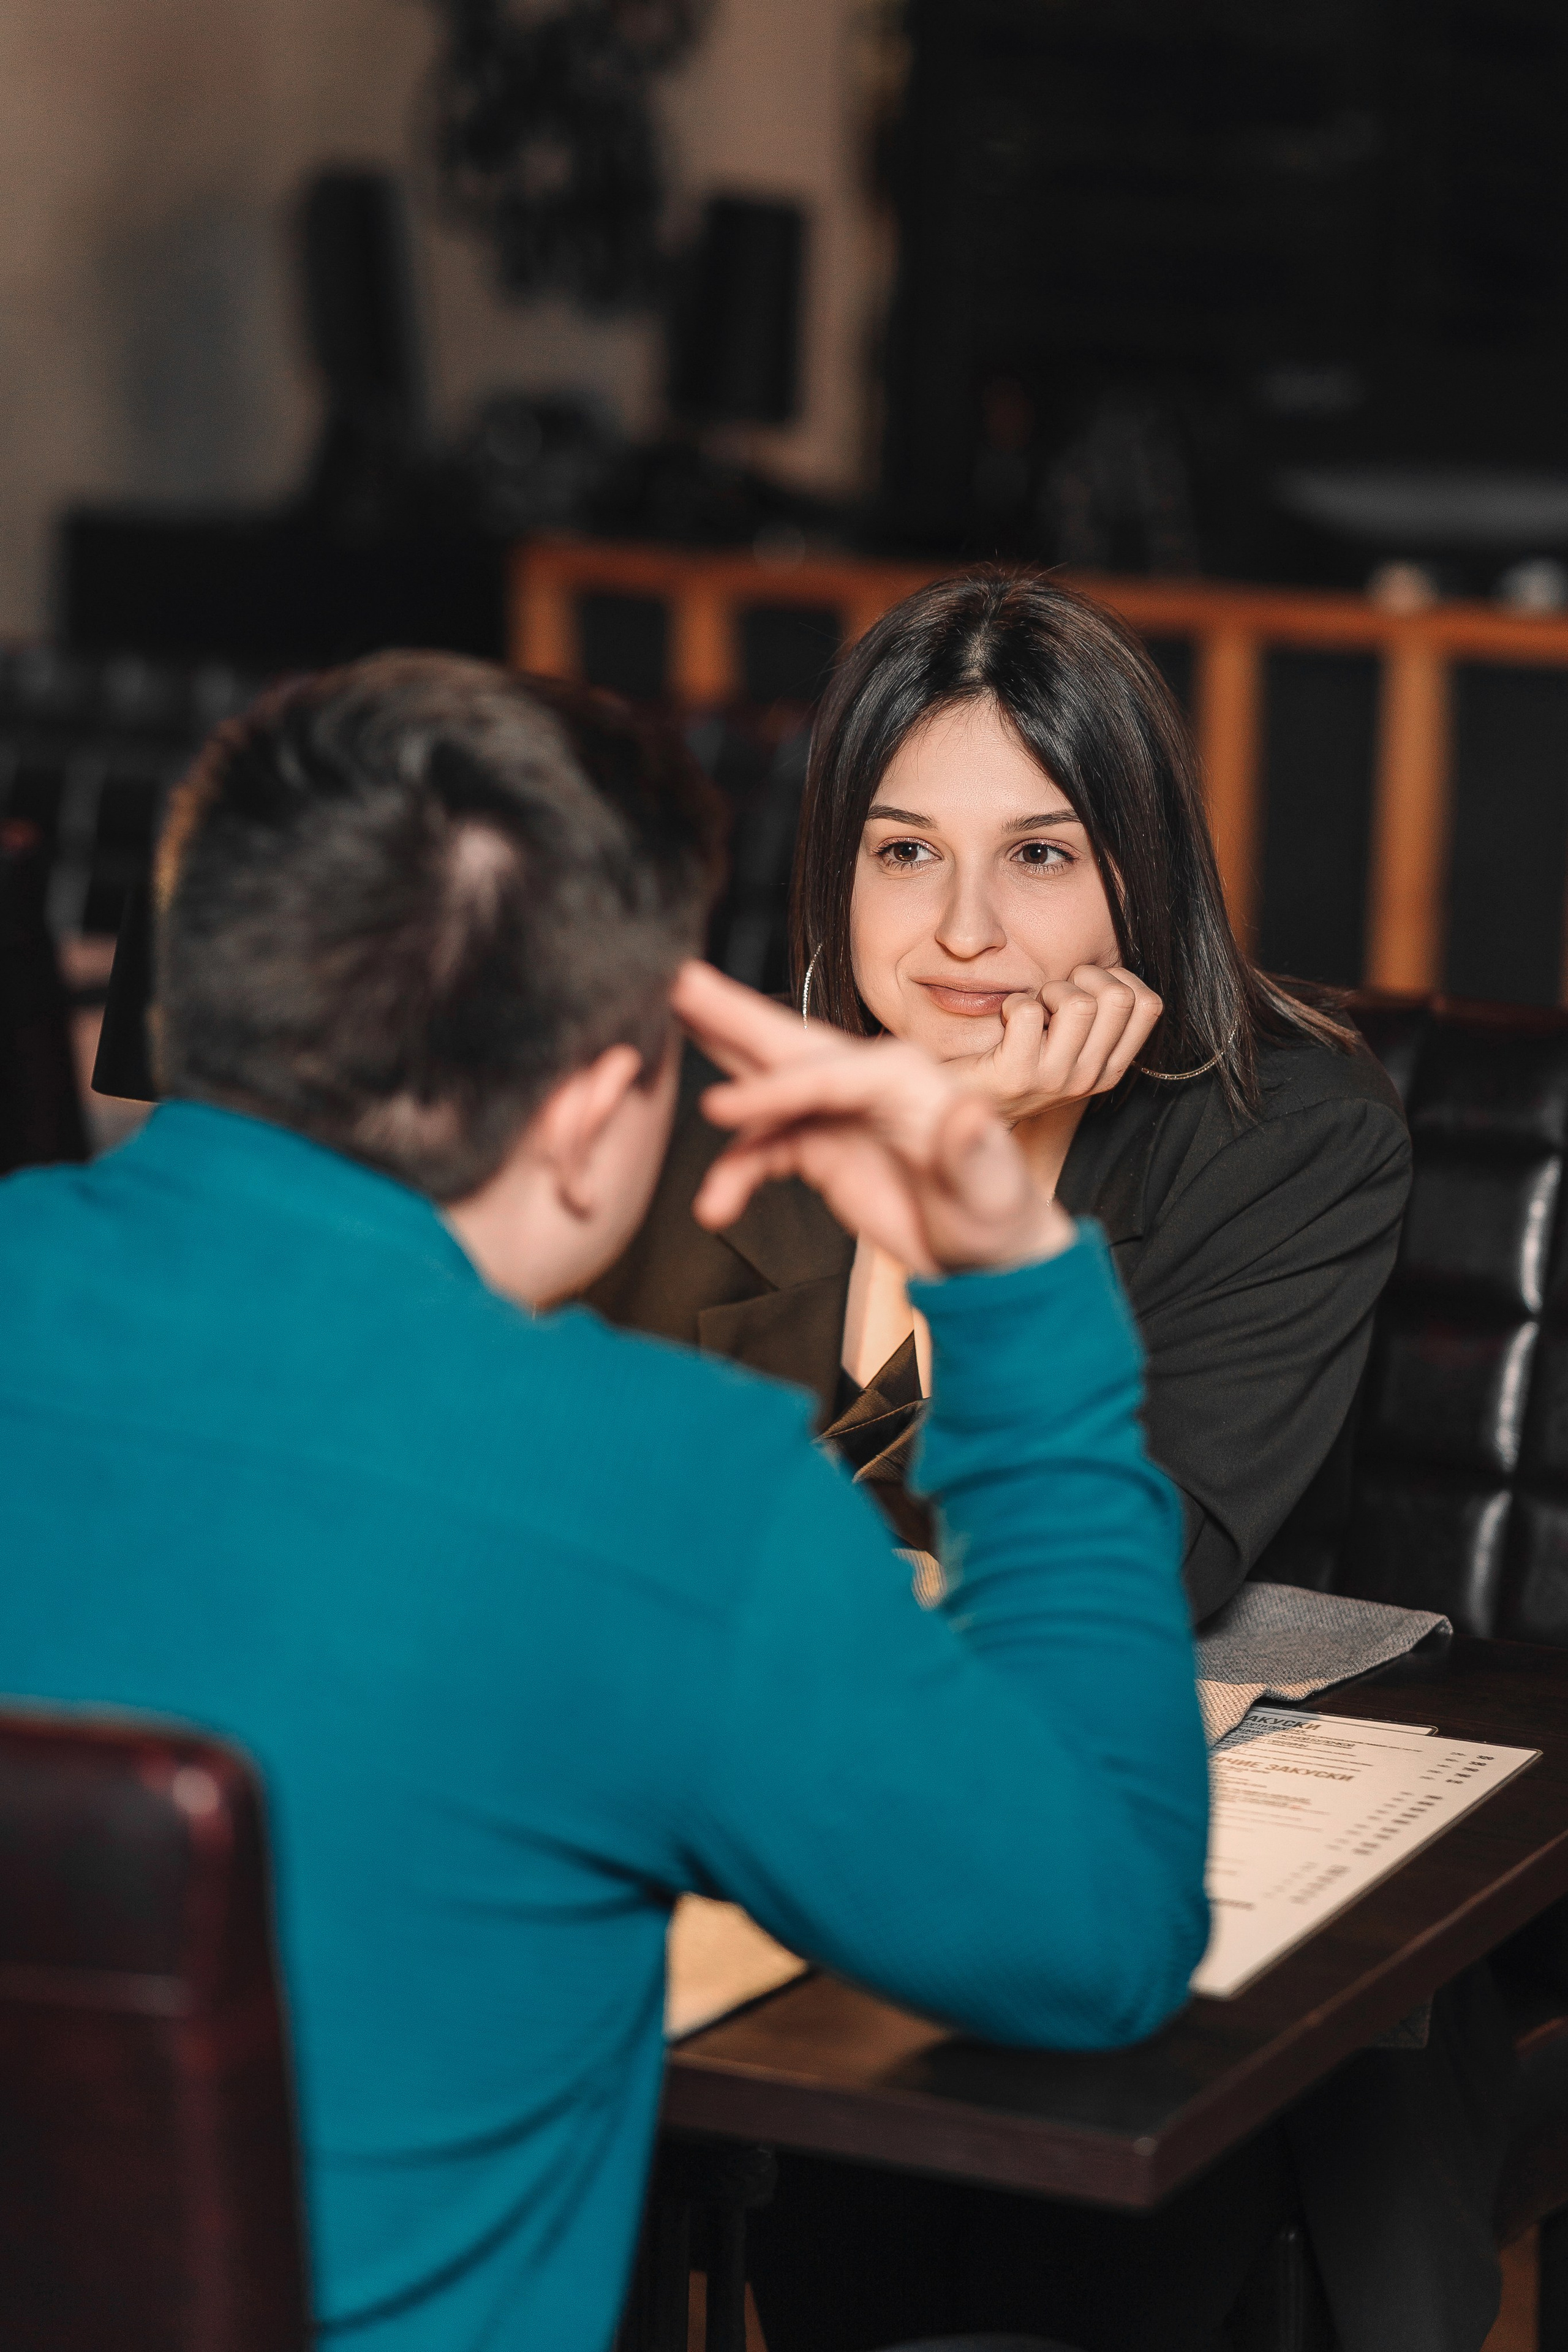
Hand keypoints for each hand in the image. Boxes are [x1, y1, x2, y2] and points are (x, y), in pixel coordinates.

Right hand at [671, 962, 1072, 1277]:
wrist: (989, 1259)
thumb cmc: (996, 1218)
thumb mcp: (994, 1193)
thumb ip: (975, 1154)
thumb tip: (968, 1116)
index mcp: (907, 1079)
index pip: (829, 1076)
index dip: (774, 1091)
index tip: (721, 1110)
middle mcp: (867, 1082)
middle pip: (792, 1047)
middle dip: (734, 1018)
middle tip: (680, 982)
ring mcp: (839, 1112)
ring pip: (767, 1083)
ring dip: (718, 1068)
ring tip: (664, 1036)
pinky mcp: (820, 1146)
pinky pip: (763, 1150)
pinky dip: (734, 1174)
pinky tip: (714, 1206)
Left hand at [945, 965, 1162, 1124]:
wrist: (966, 1105)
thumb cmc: (1017, 1059)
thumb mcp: (1069, 1044)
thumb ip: (1096, 1016)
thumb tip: (1109, 969)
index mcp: (1109, 1067)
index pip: (1149, 1006)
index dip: (1117, 978)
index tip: (1085, 988)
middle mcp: (1090, 1077)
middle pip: (1119, 998)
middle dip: (1085, 978)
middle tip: (1056, 996)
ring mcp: (1055, 1079)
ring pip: (1079, 1003)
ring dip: (1050, 990)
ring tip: (1033, 1009)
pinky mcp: (1017, 1076)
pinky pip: (1028, 1012)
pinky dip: (1013, 1003)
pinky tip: (1006, 1022)